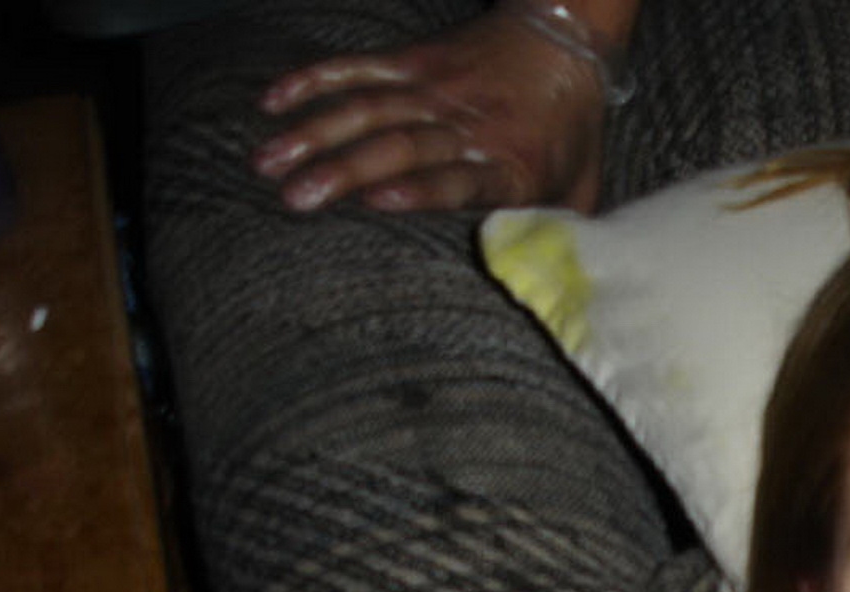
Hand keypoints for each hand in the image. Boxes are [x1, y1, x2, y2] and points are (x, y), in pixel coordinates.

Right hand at [251, 3, 610, 213]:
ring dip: (314, 133)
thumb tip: (554, 293)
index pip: (461, 178)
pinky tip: (273, 101)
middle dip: (343, 170)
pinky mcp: (414, 61)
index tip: (377, 201)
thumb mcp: (582, 189)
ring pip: (368, 109)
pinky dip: (314, 80)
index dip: (420, 188)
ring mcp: (437, 90)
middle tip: (294, 198)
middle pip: (400, 147)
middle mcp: (469, 126)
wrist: (569, 41)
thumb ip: (561, 236)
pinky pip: (358, 68)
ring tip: (267, 162)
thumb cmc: (571, 133)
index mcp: (512, 165)